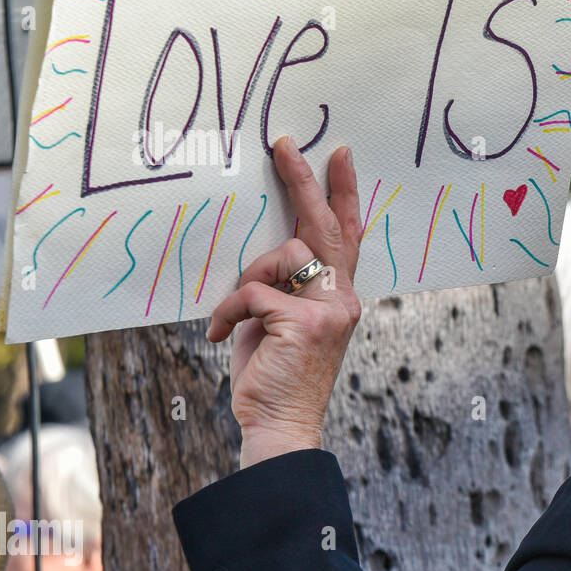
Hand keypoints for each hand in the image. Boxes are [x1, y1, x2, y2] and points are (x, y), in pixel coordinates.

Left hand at [206, 136, 363, 468]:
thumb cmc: (275, 378)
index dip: (345, 194)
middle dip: (305, 180)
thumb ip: (286, 290)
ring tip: (233, 317)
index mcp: (341, 297)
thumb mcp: (282, 325)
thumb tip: (266, 263)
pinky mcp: (305, 321)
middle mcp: (344, 298)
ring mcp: (329, 309)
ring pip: (282, 256)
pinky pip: (254, 291)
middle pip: (326, 226)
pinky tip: (221, 335)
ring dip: (248, 279)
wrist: (282, 427)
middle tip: (285, 143)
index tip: (341, 155)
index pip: (349, 236)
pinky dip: (229, 310)